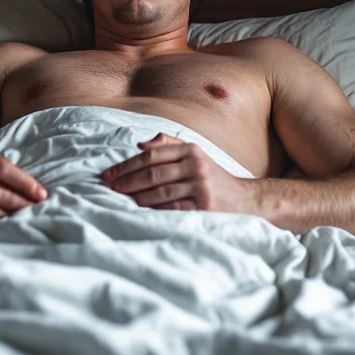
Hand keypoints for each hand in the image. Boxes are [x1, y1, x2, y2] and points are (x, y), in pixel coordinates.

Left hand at [100, 133, 255, 213]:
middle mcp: (196, 165)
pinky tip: (141, 210)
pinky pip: (172, 207)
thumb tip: (140, 144)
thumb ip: (169, 145)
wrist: (245, 199)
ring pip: (160, 190)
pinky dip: (154, 209)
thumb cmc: (212, 177)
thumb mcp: (195, 155)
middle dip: (127, 180)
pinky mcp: (204, 206)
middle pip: (153, 172)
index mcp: (190, 150)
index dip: (127, 164)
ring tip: (122, 199)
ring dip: (137, 196)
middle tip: (109, 187)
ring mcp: (201, 186)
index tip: (109, 173)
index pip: (151, 155)